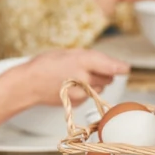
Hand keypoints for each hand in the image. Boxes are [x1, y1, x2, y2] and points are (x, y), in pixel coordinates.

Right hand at [13, 49, 128, 107]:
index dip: (119, 67)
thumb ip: (90, 58)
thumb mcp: (69, 52)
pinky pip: (90, 95)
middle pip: (108, 77)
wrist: (28, 84)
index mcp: (82, 60)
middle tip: (90, 68)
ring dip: (96, 82)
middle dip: (105, 72)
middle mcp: (84, 77)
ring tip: (78, 76)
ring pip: (101, 87)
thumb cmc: (46, 64)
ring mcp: (81, 92)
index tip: (125, 68)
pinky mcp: (78, 102)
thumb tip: (109, 63)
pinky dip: (86, 91)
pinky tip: (73, 85)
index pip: (109, 65)